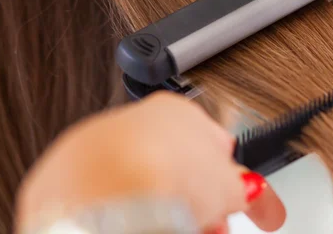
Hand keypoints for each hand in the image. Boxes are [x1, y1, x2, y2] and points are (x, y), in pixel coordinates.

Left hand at [15, 92, 285, 233]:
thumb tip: (269, 207)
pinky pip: (105, 196)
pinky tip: (142, 227)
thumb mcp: (231, 184)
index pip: (208, 144)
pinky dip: (127, 212)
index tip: (232, 203)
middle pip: (171, 167)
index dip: (224, 180)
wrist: (105, 187)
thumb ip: (252, 192)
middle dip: (193, 201)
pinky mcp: (63, 179)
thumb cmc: (166, 169)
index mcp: (175, 110)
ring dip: (164, 208)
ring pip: (137, 183)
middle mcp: (133, 122)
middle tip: (210, 226)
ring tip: (181, 231)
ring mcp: (97, 148)